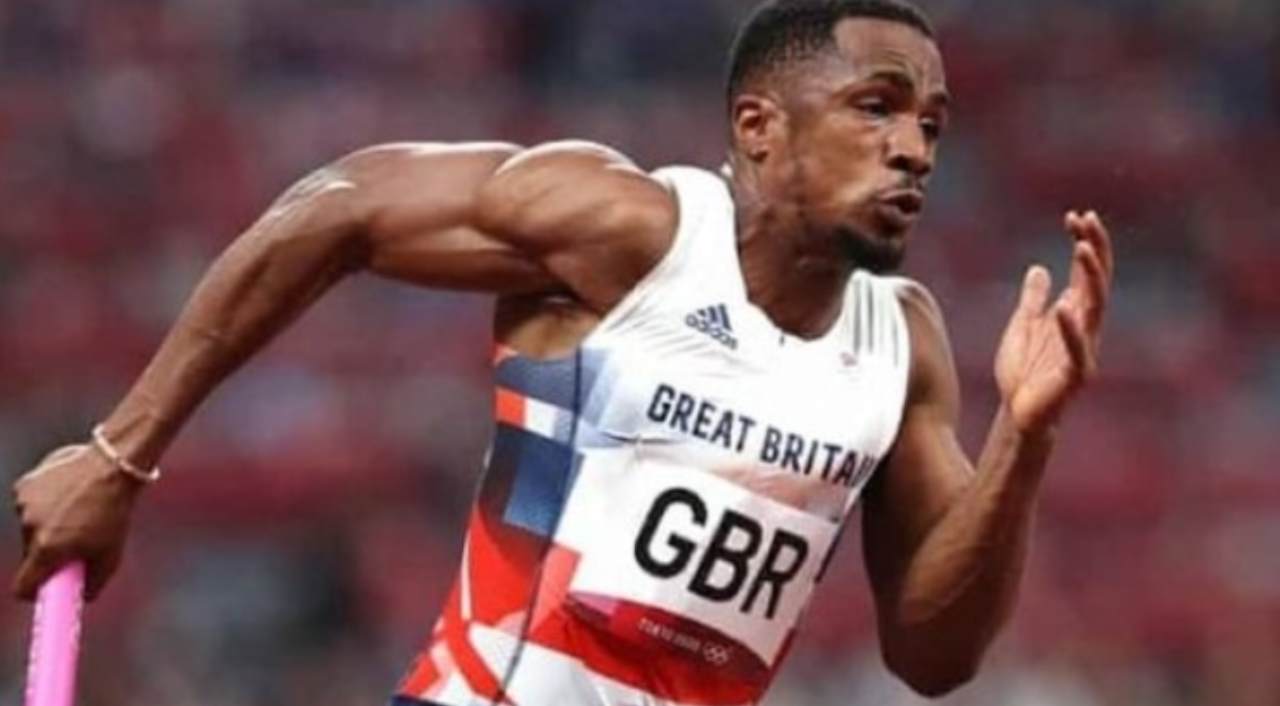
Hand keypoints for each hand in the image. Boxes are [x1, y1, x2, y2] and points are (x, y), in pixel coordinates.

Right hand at [11, 442, 144, 600]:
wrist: (113, 465)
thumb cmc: (115, 509)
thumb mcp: (111, 553)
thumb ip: (94, 582)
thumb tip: (83, 597)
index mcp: (47, 548)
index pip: (23, 586)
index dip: (34, 591)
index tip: (45, 588)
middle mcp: (29, 527)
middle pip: (31, 554)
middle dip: (49, 552)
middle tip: (75, 540)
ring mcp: (24, 504)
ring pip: (31, 527)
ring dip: (48, 525)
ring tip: (77, 510)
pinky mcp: (24, 485)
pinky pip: (30, 505)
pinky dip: (45, 503)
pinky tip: (68, 493)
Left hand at [996, 211, 1113, 434]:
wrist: (1017, 413)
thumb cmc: (1023, 372)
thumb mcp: (1022, 326)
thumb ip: (1033, 300)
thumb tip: (1039, 269)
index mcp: (1073, 314)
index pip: (1085, 272)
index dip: (1084, 242)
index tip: (1075, 216)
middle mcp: (1085, 327)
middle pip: (1097, 281)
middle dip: (1094, 249)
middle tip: (1086, 219)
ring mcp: (1084, 349)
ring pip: (1095, 307)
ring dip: (1090, 277)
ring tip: (1081, 248)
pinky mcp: (1076, 374)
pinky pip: (1077, 349)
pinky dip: (1070, 328)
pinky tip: (1064, 306)